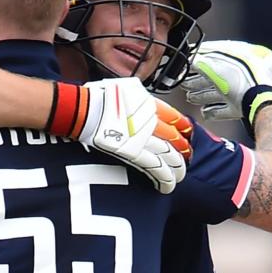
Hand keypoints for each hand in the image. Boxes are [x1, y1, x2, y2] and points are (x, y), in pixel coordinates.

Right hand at [46, 77, 192, 193]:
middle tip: (187, 157)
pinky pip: (155, 168)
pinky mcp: (134, 154)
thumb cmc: (96, 97)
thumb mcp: (124, 88)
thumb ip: (138, 96)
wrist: (84, 108)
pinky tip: (168, 184)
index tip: (187, 133)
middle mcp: (151, 122)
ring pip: (169, 156)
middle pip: (174, 140)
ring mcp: (143, 139)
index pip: (175, 118)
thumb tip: (141, 99)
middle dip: (183, 151)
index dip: (183, 128)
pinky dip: (164, 178)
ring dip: (176, 168)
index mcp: (149, 104)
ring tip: (180, 175)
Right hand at [182, 41, 271, 136]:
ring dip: (204, 95)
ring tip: (191, 98)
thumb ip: (201, 61)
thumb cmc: (245, 78)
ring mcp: (246, 90)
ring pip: (221, 92)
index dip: (200, 57)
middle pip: (217, 74)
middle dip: (199, 79)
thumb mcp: (217, 64)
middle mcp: (246, 71)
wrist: (264, 103)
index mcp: (242, 56)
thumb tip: (191, 59)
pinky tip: (205, 112)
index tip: (188, 61)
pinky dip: (215, 111)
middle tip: (185, 82)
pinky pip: (228, 108)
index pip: (217, 53)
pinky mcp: (246, 107)